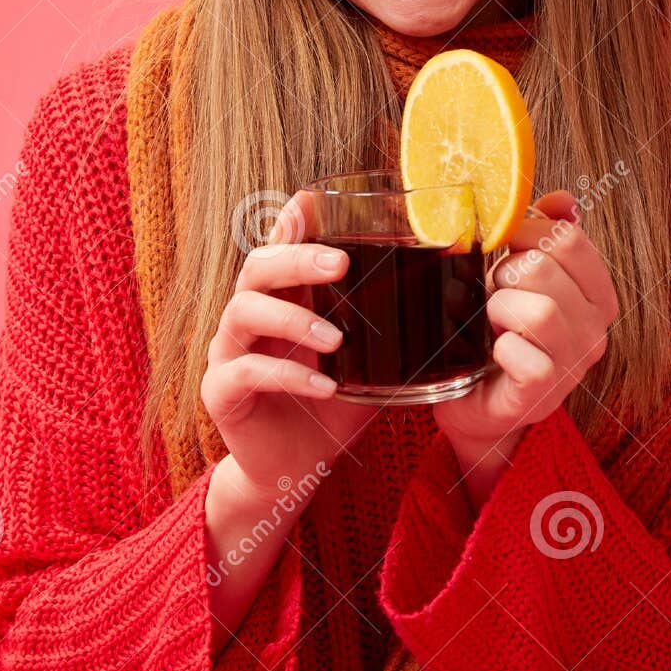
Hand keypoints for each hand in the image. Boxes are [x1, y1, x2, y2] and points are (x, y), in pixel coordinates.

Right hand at [201, 190, 376, 500]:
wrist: (294, 470)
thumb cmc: (331, 408)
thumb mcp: (366, 363)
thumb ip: (388, 330)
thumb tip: (450, 301)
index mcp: (281, 301)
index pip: (279, 250)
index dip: (289, 223)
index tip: (311, 200)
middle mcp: (248, 319)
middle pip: (257, 268)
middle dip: (297, 260)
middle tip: (340, 265)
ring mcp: (228, 353)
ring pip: (243, 312)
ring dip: (293, 318)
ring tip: (337, 339)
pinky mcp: (220, 392)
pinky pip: (247, 371)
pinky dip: (288, 375)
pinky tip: (324, 386)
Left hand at [433, 192, 617, 495]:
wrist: (478, 401)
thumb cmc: (502, 333)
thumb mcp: (525, 279)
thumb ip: (547, 236)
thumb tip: (562, 199)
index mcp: (597, 295)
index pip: (569, 238)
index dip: (525, 232)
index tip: (505, 248)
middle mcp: (596, 330)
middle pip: (546, 267)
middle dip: (506, 272)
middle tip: (494, 292)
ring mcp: (574, 365)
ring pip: (539, 310)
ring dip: (500, 307)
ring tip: (493, 321)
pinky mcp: (543, 392)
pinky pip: (523, 354)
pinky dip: (498, 348)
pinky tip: (494, 354)